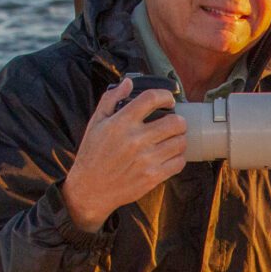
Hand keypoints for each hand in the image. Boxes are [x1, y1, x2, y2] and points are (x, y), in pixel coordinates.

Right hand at [62, 77, 187, 231]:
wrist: (90, 189)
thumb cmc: (92, 154)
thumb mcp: (96, 122)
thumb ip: (111, 99)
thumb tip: (128, 82)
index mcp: (121, 122)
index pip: (151, 99)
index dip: (166, 95)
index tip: (169, 100)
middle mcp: (136, 140)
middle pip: (175, 122)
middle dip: (179, 120)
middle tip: (175, 123)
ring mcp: (146, 160)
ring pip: (180, 143)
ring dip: (179, 139)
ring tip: (172, 140)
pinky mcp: (152, 177)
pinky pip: (178, 163)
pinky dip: (178, 158)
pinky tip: (170, 156)